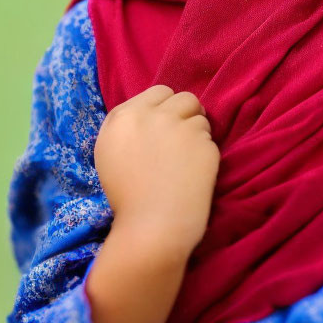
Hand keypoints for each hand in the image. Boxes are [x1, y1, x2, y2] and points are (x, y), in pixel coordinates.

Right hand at [94, 85, 220, 253]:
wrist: (151, 230)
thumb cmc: (128, 197)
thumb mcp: (112, 152)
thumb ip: (132, 124)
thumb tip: (158, 108)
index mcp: (123, 117)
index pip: (158, 91)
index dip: (166, 109)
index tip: (165, 128)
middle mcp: (151, 116)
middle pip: (183, 97)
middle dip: (186, 114)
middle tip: (181, 141)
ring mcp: (180, 128)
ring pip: (201, 116)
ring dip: (197, 133)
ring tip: (185, 162)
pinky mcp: (204, 144)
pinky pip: (211, 140)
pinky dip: (206, 154)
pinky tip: (194, 175)